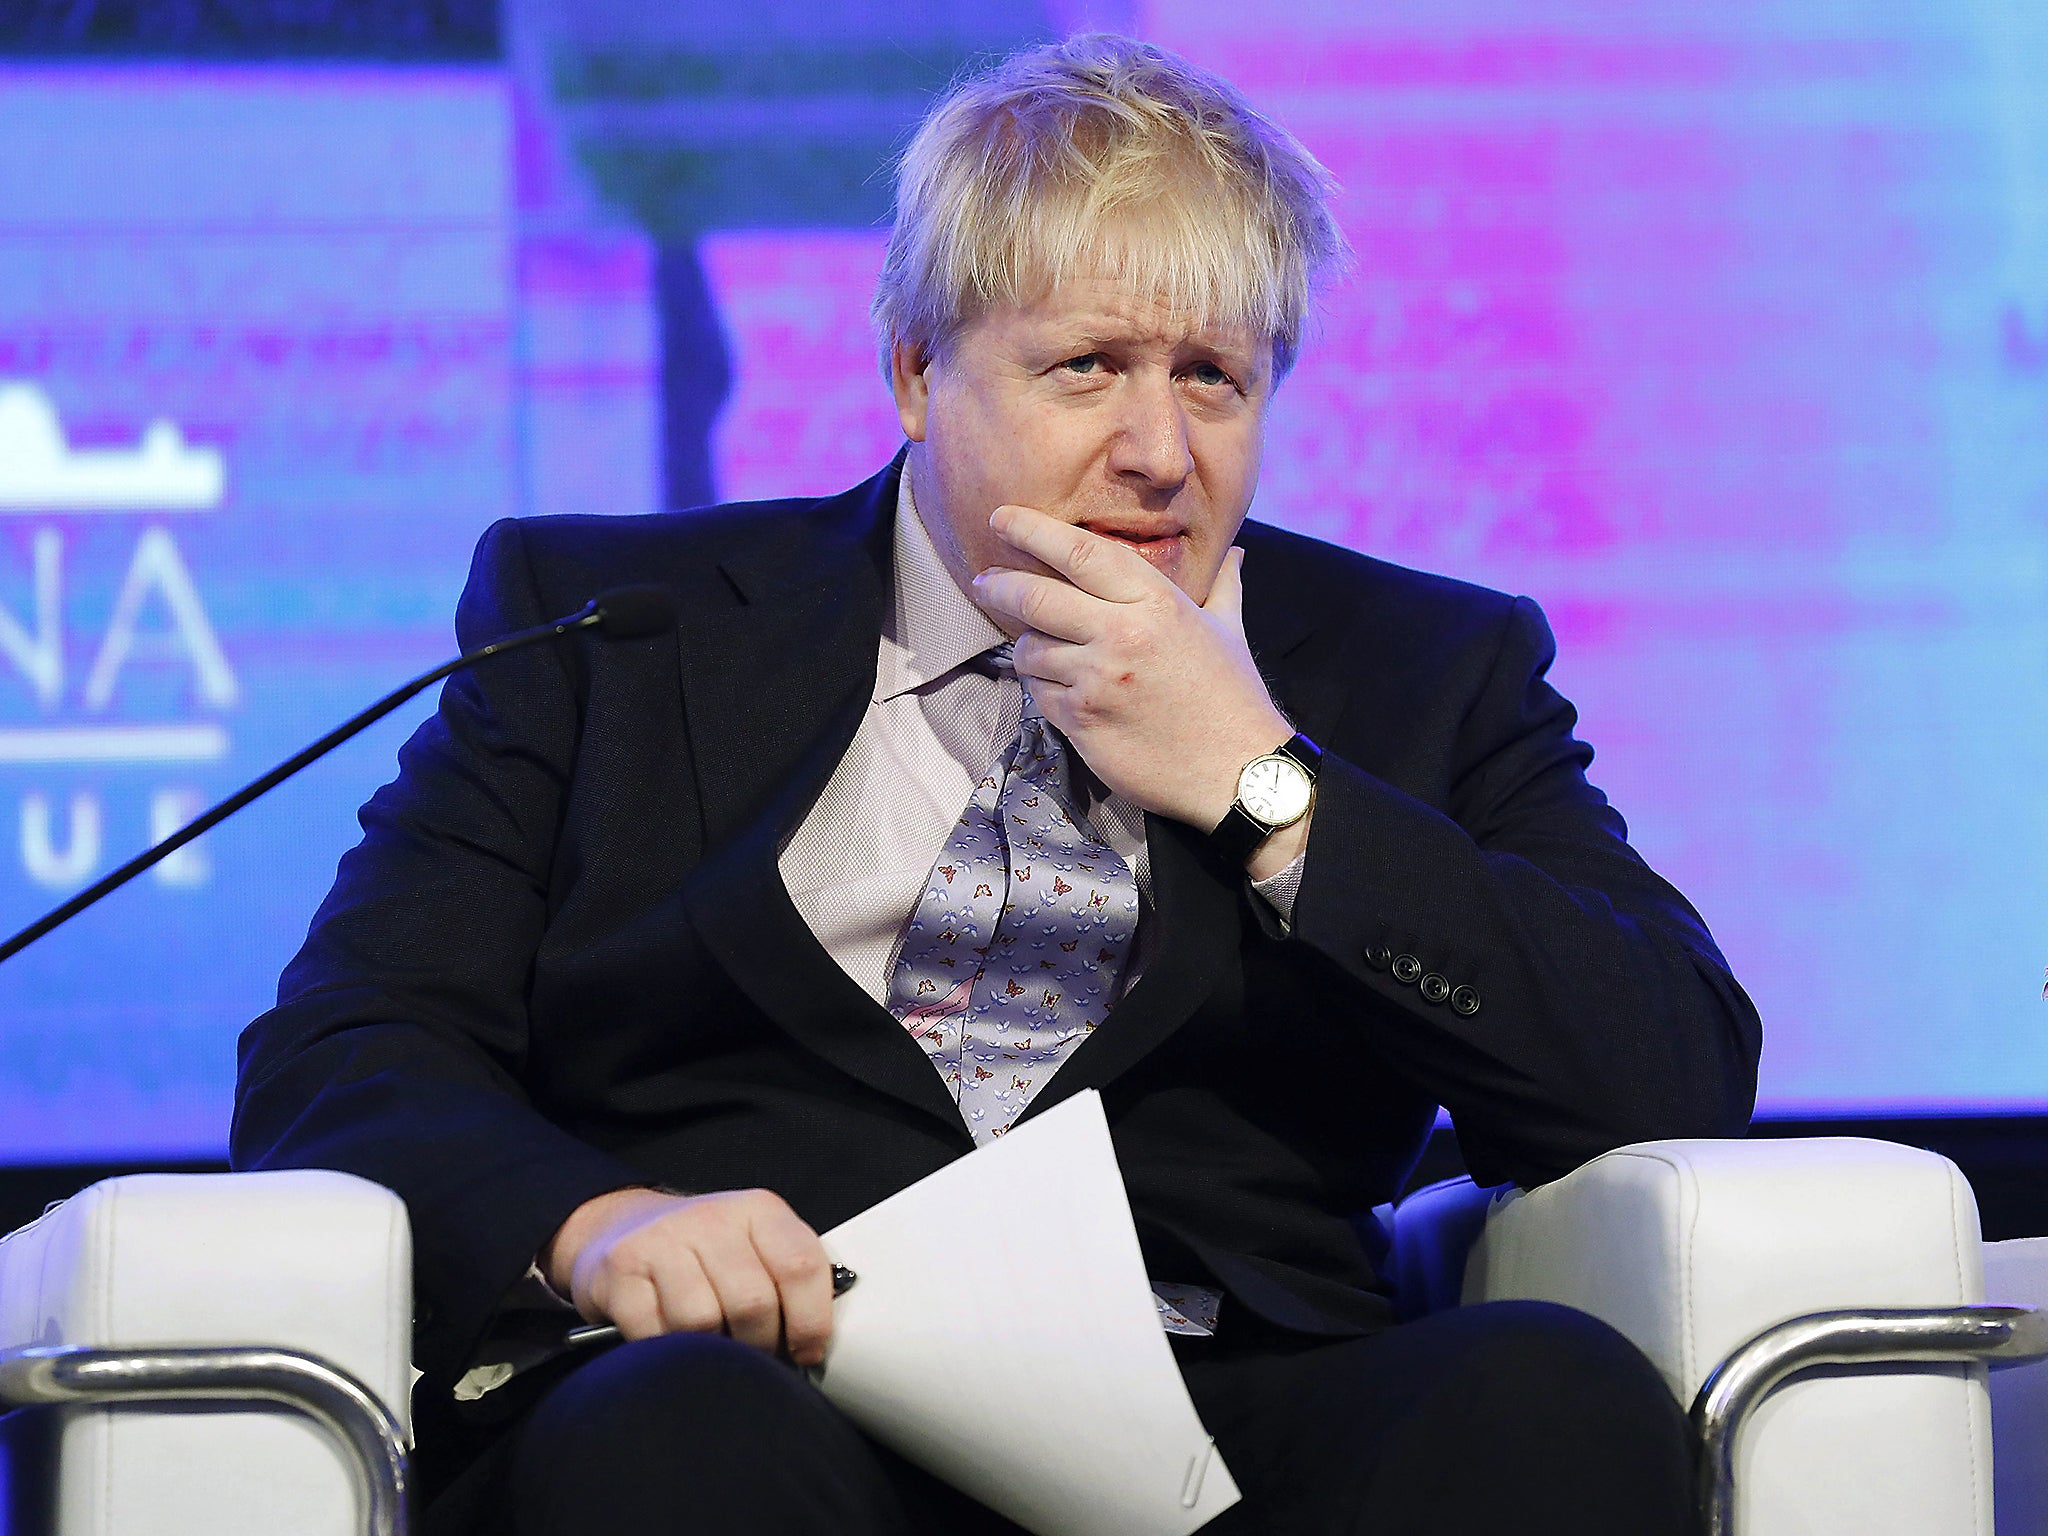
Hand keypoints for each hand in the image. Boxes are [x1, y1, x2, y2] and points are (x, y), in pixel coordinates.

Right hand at [542, 1186, 835, 1366]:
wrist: (622, 1226)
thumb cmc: (705, 1252)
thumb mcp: (756, 1248)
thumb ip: (789, 1281)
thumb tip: (813, 1347)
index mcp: (759, 1210)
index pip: (801, 1266)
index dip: (811, 1322)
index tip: (805, 1352)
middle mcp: (712, 1217)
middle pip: (753, 1303)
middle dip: (759, 1345)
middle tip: (753, 1354)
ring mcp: (662, 1239)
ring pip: (702, 1322)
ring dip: (711, 1351)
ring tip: (712, 1345)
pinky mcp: (620, 1268)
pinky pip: (653, 1333)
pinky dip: (666, 1350)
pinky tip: (670, 1339)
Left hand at [970, 504, 1301, 867]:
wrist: (1236, 774)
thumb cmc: (1232, 698)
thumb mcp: (1229, 630)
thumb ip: (1222, 584)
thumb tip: (1234, 551)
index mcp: (1156, 602)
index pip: (1080, 553)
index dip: (1032, 530)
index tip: (1001, 519)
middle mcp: (1121, 634)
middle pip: (1036, 597)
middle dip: (1000, 585)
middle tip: (985, 580)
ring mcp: (1097, 681)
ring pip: (1031, 650)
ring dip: (1029, 647)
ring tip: (1042, 648)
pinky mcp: (1081, 722)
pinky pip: (1039, 694)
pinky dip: (1043, 688)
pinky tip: (1061, 688)